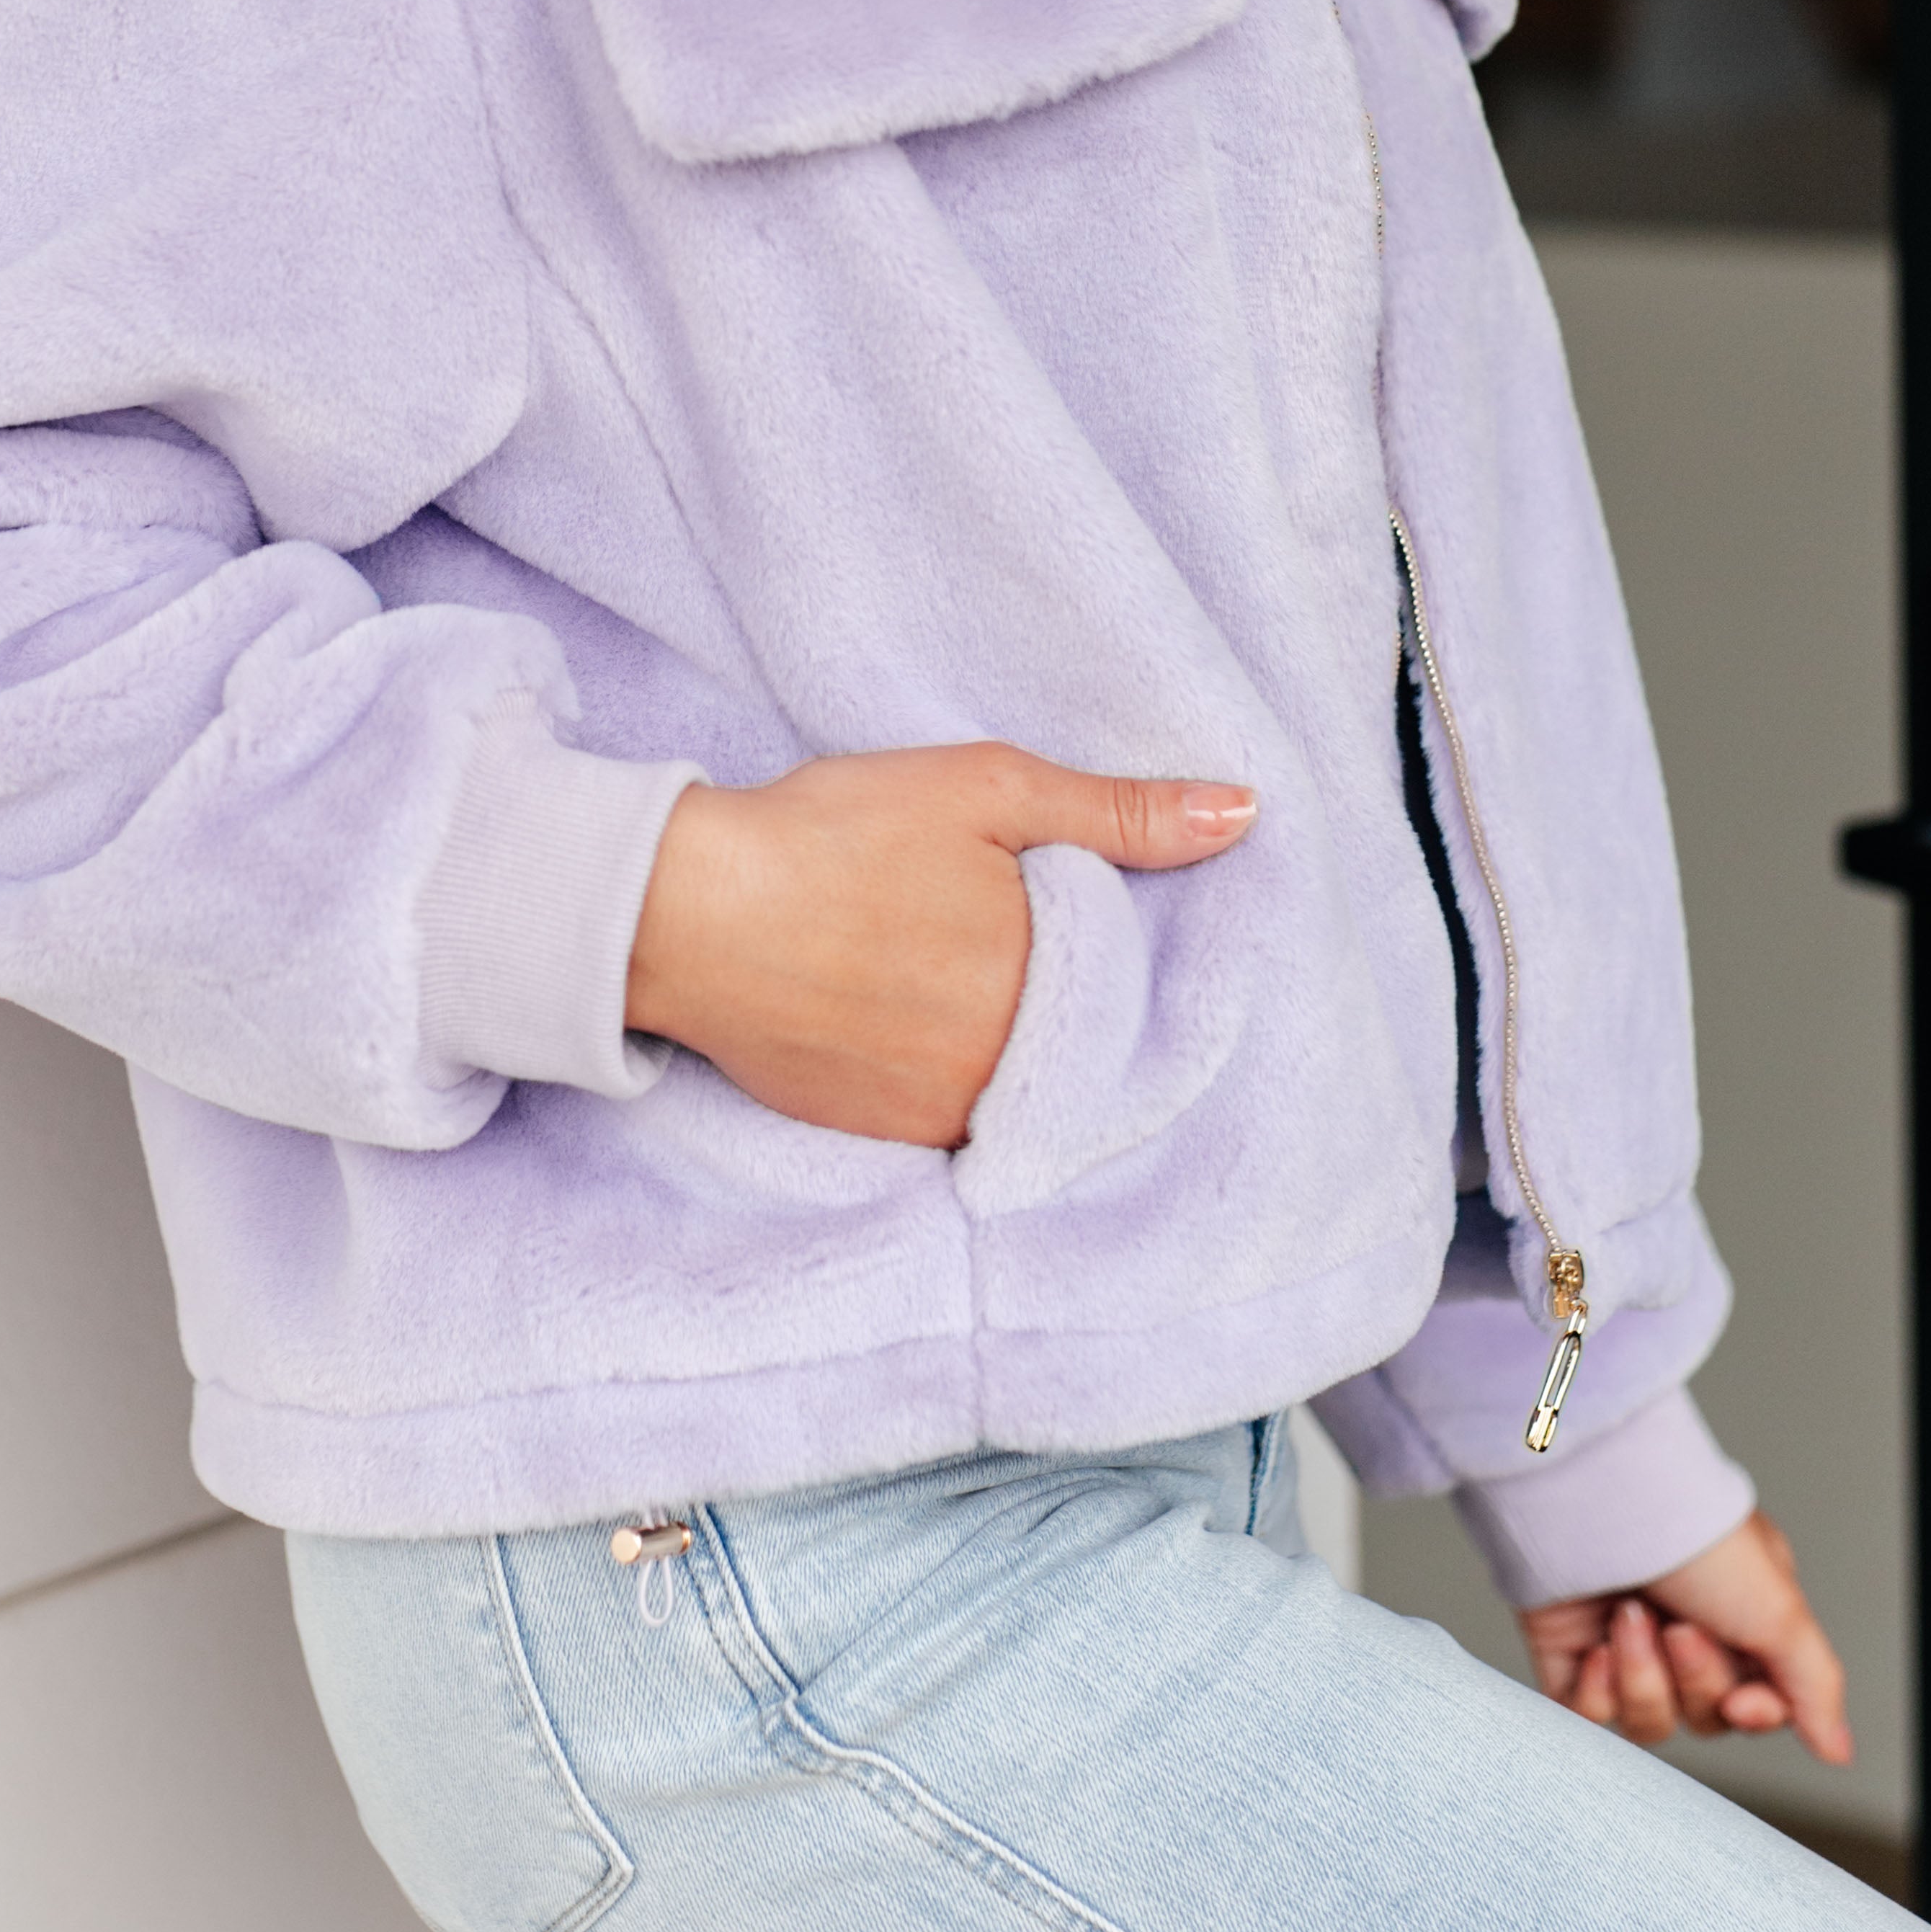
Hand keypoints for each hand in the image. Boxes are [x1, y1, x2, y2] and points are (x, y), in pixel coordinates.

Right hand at [625, 743, 1256, 1148]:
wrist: (686, 909)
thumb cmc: (836, 835)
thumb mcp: (988, 790)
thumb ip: (1121, 814)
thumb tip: (1244, 815)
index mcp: (1047, 996)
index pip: (1141, 1001)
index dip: (1130, 961)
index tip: (1105, 929)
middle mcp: (1005, 1082)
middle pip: (1083, 1053)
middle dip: (1077, 1007)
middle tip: (1022, 944)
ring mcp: (938, 1123)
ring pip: (1023, 1093)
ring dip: (1021, 1049)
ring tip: (969, 977)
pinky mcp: (879, 1141)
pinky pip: (957, 1122)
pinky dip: (959, 1077)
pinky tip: (925, 1017)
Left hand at [1519, 1509, 1851, 1763]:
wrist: (1597, 1494)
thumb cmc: (1691, 1533)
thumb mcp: (1779, 1609)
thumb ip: (1814, 1685)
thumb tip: (1838, 1749)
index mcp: (1739, 1617)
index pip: (1758, 1706)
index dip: (1753, 1715)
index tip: (1743, 1702)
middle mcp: (1683, 1630)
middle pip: (1705, 1717)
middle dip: (1694, 1680)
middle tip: (1680, 1627)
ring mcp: (1624, 1643)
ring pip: (1648, 1722)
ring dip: (1642, 1678)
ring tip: (1629, 1617)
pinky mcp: (1569, 1652)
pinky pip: (1589, 1715)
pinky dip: (1595, 1691)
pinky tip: (1597, 1647)